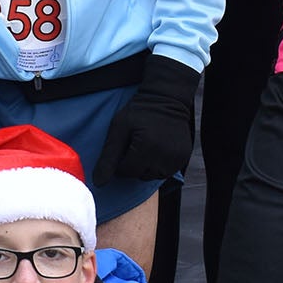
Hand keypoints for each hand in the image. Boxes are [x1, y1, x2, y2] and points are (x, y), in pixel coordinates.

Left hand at [94, 57, 198, 184]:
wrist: (167, 98)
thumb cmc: (139, 112)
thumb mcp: (118, 129)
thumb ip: (108, 157)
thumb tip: (98, 184)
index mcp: (146, 147)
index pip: (126, 171)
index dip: (121, 160)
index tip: (124, 144)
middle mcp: (164, 155)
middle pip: (140, 175)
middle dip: (134, 164)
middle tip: (136, 143)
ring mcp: (176, 158)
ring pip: (153, 175)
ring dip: (146, 166)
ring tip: (147, 146)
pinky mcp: (183, 158)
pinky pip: (166, 172)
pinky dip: (159, 165)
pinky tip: (157, 149)